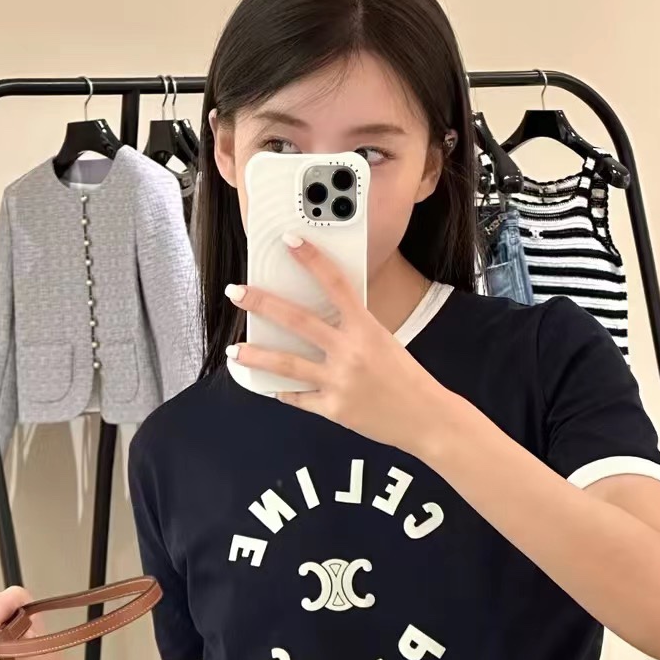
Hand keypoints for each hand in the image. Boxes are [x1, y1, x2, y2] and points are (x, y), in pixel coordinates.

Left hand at [224, 236, 449, 453]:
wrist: (426, 418)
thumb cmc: (407, 378)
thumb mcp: (385, 342)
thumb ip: (355, 330)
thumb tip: (320, 318)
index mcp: (367, 329)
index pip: (336, 284)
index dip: (312, 259)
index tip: (290, 241)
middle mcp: (350, 352)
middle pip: (298, 321)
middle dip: (262, 304)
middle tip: (237, 292)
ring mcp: (339, 381)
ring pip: (287, 364)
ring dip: (256, 356)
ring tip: (233, 351)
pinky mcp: (333, 408)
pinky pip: (299, 398)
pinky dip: (284, 391)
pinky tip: (271, 386)